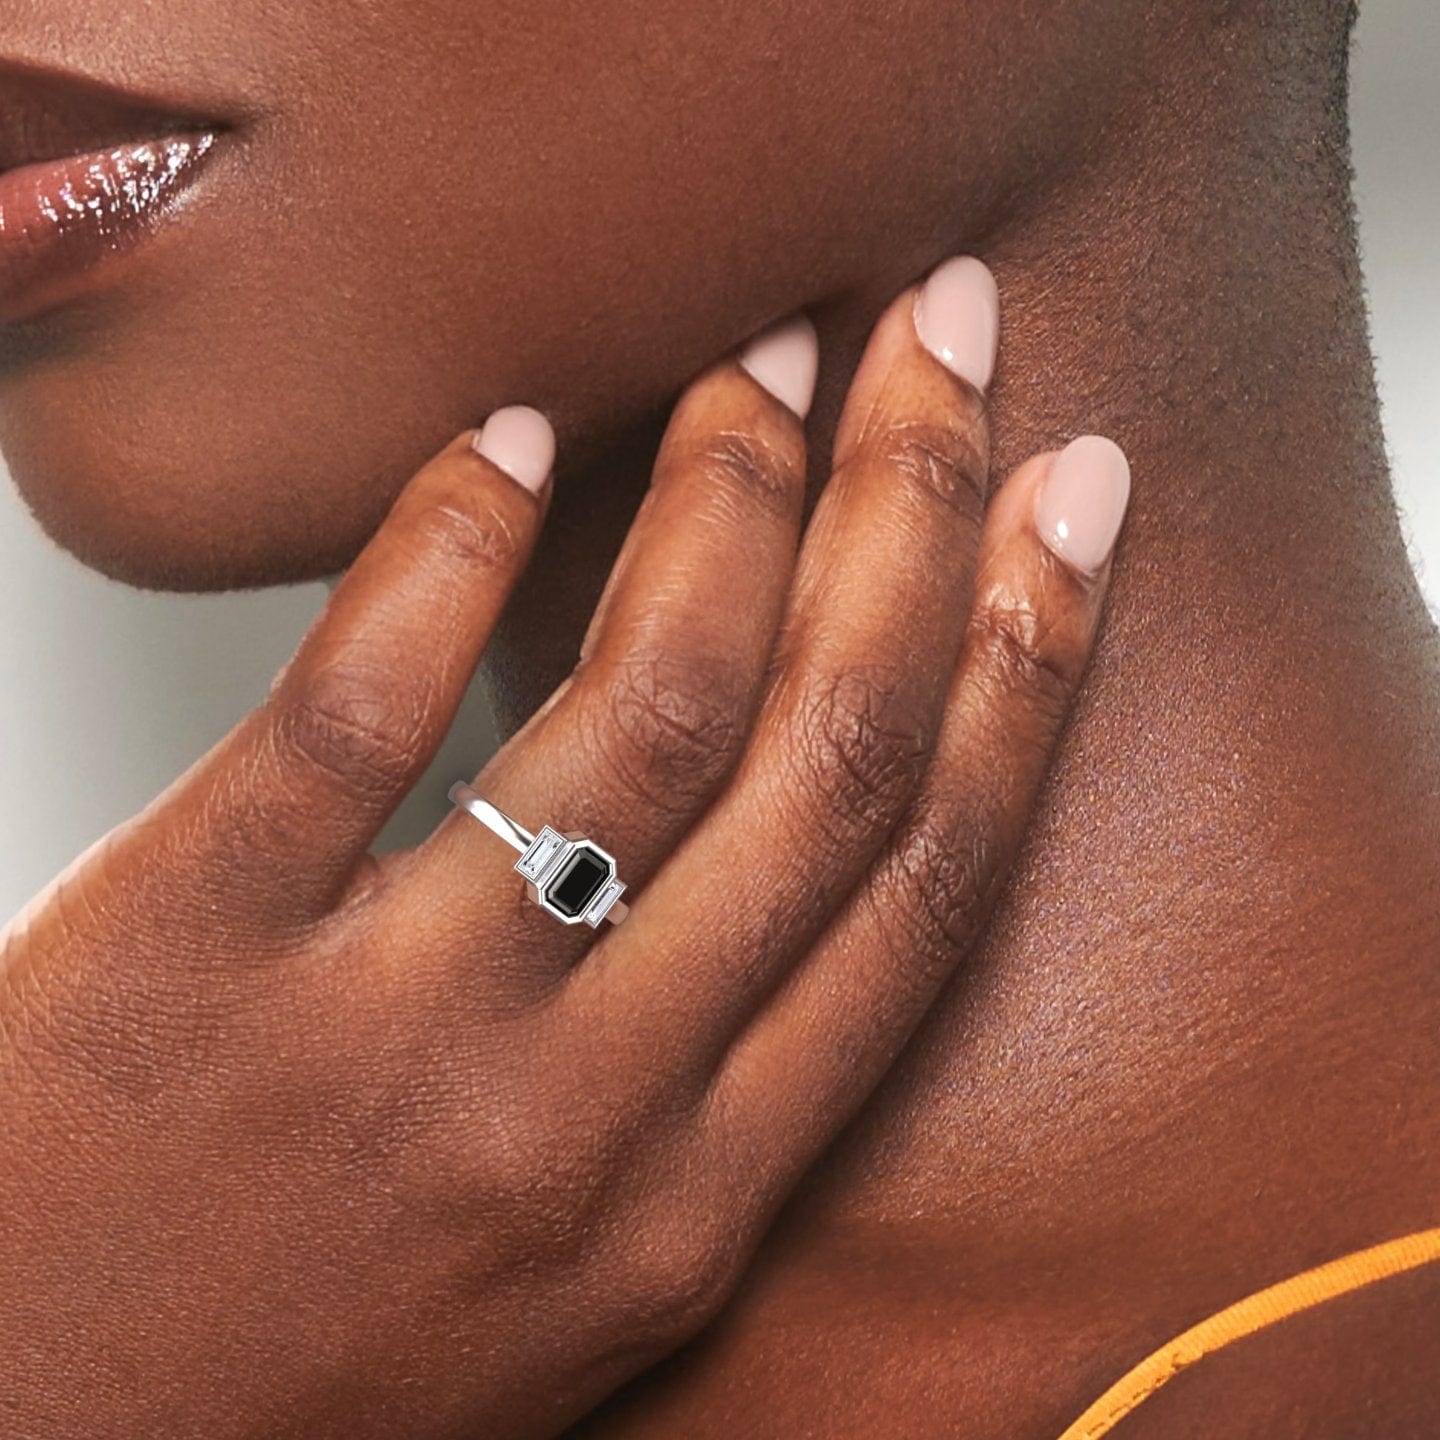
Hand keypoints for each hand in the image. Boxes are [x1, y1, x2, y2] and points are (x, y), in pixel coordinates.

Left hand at [0, 257, 1127, 1438]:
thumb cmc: (307, 1360)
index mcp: (696, 1197)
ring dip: (726, 495)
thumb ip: (692, 1088)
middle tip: (944, 339)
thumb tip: (766, 847)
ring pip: (640, 710)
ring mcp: (397, 1033)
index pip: (924, 890)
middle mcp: (588, 1116)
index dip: (1023, 671)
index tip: (1069, 511)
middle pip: (823, 759)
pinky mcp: (195, 949)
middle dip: (916, 515)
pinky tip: (510, 435)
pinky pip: (368, 701)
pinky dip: (458, 537)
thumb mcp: (575, 1260)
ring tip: (758, 359)